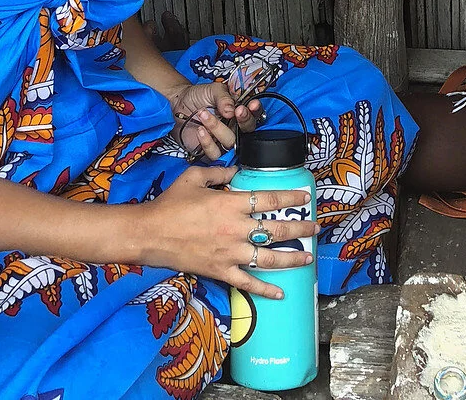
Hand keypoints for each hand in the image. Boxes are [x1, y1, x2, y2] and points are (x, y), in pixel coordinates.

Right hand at [138, 166, 316, 299]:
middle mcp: (235, 228)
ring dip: (291, 258)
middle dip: (300, 229)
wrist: (149, 234)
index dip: (289, 199)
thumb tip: (236, 171)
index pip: (268, 200)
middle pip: (275, 230)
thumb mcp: (194, 177)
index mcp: (230, 203)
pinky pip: (247, 283)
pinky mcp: (220, 271)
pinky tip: (280, 293)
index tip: (305, 197)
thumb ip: (218, 173)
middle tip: (316, 227)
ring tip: (308, 257)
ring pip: (268, 258)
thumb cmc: (170, 204)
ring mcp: (229, 253)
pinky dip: (265, 290)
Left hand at [168, 79, 262, 161]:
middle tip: (236, 111)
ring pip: (230, 143)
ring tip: (203, 114)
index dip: (254, 111)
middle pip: (248, 131)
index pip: (254, 114)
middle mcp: (234, 127)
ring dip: (218, 128)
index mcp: (238, 111)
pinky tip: (200, 130)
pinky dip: (207, 142)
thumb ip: (224, 97)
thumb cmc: (198, 96)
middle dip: (244, 121)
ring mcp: (222, 141)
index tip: (249, 105)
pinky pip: (214, 153)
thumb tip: (232, 110)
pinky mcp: (210, 151)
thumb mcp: (213, 90)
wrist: (178, 105)